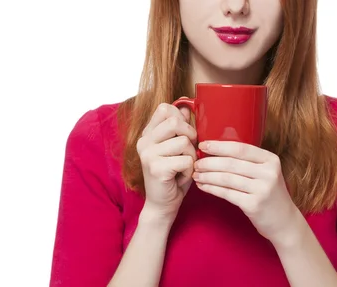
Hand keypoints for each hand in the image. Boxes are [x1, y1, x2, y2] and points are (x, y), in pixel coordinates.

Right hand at [137, 103, 196, 220]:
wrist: (163, 204)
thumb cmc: (174, 175)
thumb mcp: (178, 148)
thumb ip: (180, 128)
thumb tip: (186, 107)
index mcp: (148, 134)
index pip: (164, 108)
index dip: (181, 118)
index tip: (185, 133)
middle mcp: (144, 141)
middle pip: (175, 122)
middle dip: (190, 136)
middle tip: (188, 152)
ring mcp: (148, 154)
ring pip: (184, 142)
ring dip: (192, 156)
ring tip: (184, 167)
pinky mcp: (156, 168)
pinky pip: (186, 160)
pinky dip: (190, 169)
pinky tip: (181, 176)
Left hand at [192, 141, 301, 244]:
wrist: (284, 221)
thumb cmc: (269, 194)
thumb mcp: (266, 173)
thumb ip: (249, 162)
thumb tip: (217, 151)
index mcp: (271, 160)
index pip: (240, 148)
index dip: (219, 146)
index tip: (203, 145)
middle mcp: (268, 172)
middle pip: (231, 163)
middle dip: (209, 162)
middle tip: (195, 163)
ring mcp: (262, 189)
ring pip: (226, 178)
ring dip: (207, 176)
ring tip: (196, 175)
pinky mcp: (254, 205)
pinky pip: (226, 193)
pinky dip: (212, 188)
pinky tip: (203, 186)